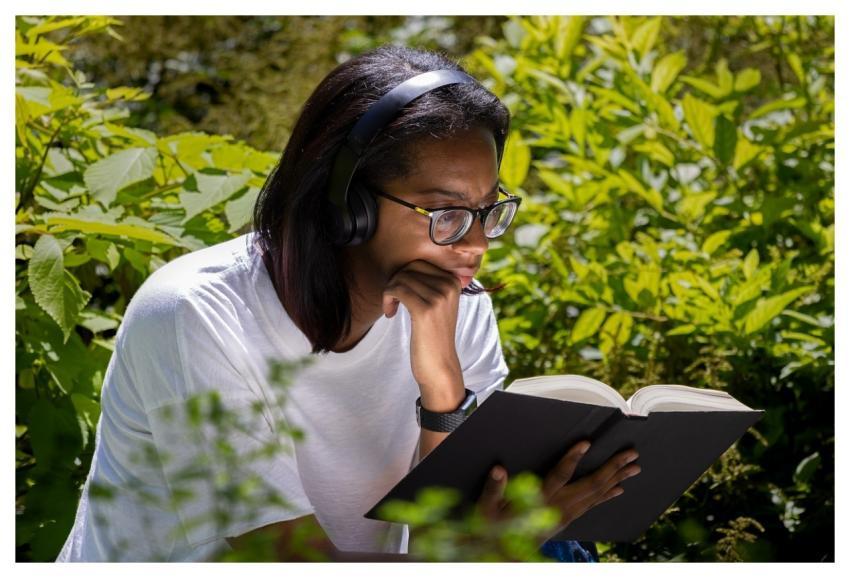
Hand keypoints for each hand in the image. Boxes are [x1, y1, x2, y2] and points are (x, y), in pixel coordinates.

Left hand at [381, 259, 464, 400]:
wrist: (439, 364)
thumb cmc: (433, 334)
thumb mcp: (438, 304)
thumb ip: (429, 282)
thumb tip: (407, 262)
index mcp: (453, 281)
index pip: (419, 262)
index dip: (403, 276)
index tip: (400, 295)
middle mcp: (449, 286)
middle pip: (409, 267)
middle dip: (395, 281)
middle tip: (392, 301)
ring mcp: (438, 297)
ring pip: (400, 278)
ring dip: (389, 292)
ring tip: (391, 308)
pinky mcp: (425, 310)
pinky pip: (396, 290)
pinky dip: (388, 300)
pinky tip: (390, 313)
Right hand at [476, 441, 640, 537]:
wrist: (506, 556)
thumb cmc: (495, 530)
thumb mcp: (487, 509)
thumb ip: (494, 489)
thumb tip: (498, 469)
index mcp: (541, 499)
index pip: (560, 476)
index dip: (573, 458)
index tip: (586, 442)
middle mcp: (559, 507)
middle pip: (591, 485)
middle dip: (613, 468)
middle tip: (631, 454)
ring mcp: (567, 514)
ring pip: (598, 495)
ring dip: (617, 479)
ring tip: (634, 467)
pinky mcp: (568, 519)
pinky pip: (594, 505)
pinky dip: (608, 495)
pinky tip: (620, 489)